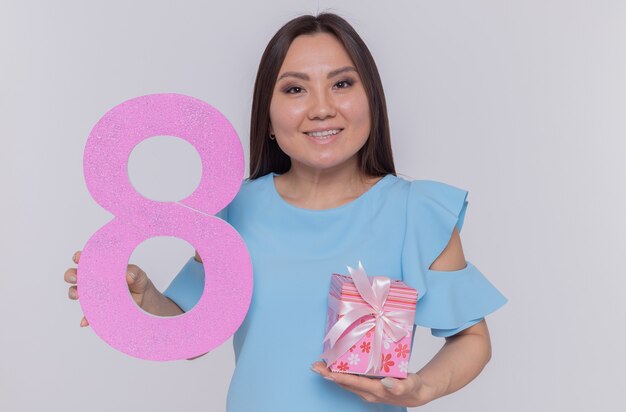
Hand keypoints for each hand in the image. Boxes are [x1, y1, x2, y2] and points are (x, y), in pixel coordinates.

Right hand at [64, 250, 151, 326]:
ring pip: (76, 292)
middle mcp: (94, 280)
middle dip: (71, 275)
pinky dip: (85, 317)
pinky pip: (87, 314)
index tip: (78, 258)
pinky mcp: (96, 309)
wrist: (143, 301)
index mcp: (102, 267)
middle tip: (75, 277)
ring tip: (77, 295)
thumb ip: (134, 273)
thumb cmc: (137, 283)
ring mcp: (93, 294)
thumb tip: (128, 275)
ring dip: (73, 293)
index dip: (79, 257)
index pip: (87, 259)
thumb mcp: (139, 276)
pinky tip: (86, 320)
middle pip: (75, 274)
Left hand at [310, 361, 432, 407]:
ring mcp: (366, 390)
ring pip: (346, 382)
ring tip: (320, 365)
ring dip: (332, 374)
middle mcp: (368, 392)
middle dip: (329, 375)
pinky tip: (336, 366)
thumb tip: (387, 383)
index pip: (353, 383)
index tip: (324, 371)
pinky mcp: (367, 387)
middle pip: (345, 383)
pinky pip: (351, 380)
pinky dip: (342, 373)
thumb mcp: (410, 385)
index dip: (338, 377)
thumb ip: (399, 386)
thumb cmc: (413, 387)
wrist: (417, 393)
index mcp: (376, 390)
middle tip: (314, 365)